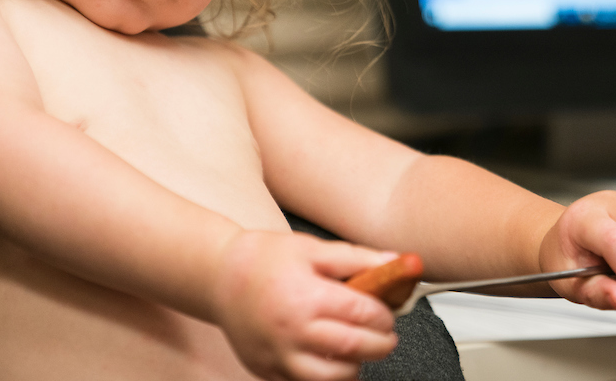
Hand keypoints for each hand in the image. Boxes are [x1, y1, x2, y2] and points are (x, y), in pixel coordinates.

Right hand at [210, 230, 398, 380]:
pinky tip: (330, 359)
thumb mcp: (311, 248)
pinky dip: (326, 378)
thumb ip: (357, 258)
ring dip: (355, 366)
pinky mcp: (266, 370)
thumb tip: (396, 264)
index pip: (362, 314)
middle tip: (384, 335)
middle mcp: (291, 330)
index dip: (384, 315)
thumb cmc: (264, 259)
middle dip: (380, 344)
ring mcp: (277, 355)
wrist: (218, 276)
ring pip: (332, 378)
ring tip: (357, 348)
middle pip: (353, 348)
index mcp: (306, 296)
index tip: (388, 313)